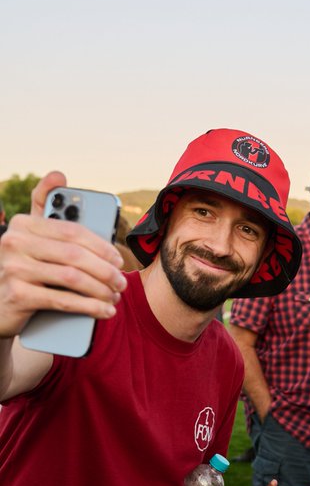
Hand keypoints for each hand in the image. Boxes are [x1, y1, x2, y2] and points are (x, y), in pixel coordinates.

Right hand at [0, 171, 125, 337]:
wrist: (0, 304)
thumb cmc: (26, 267)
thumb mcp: (34, 237)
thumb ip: (47, 207)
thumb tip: (58, 174)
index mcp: (23, 223)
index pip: (72, 231)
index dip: (101, 246)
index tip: (118, 259)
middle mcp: (14, 242)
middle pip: (74, 255)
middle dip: (105, 271)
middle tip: (121, 282)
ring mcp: (14, 268)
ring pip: (72, 278)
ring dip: (100, 290)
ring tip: (114, 297)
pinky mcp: (17, 294)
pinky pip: (63, 300)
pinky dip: (90, 307)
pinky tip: (104, 311)